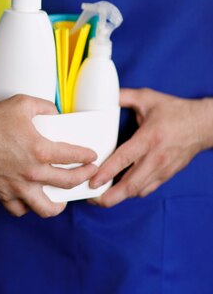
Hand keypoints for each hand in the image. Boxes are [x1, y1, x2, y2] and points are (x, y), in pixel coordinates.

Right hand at [0, 95, 97, 217]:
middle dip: (83, 178)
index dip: (88, 157)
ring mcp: (18, 186)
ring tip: (62, 199)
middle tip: (88, 173)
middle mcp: (32, 172)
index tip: (91, 156)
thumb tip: (56, 113)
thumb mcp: (22, 103)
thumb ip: (45, 106)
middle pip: (68, 183)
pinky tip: (30, 200)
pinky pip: (19, 210)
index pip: (74, 157)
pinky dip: (27, 207)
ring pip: (46, 208)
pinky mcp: (3, 194)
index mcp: (41, 150)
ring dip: (59, 205)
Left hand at [88, 88, 210, 206]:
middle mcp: (155, 158)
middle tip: (92, 198)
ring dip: (118, 197)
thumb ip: (124, 96)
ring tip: (101, 196)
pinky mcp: (166, 175)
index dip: (107, 172)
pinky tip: (119, 189)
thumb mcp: (148, 98)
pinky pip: (146, 189)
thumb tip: (104, 95)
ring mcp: (162, 169)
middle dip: (109, 196)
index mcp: (148, 138)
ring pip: (137, 191)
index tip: (93, 181)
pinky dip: (131, 192)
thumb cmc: (176, 112)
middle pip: (130, 185)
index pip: (124, 159)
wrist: (204, 125)